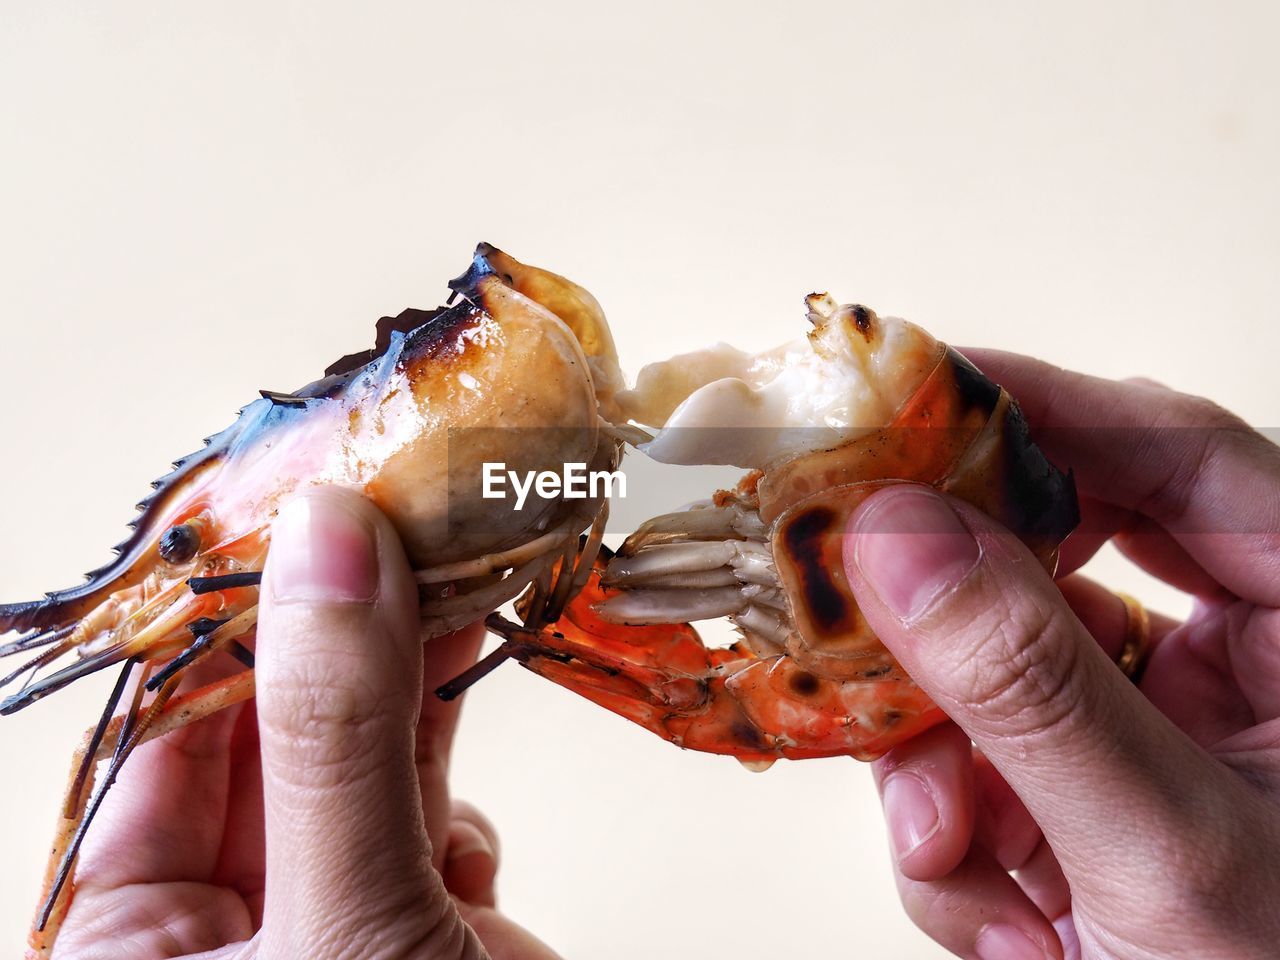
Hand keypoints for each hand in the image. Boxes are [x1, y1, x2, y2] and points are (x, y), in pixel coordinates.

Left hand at [54, 487, 558, 958]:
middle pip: (266, 739)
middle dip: (336, 635)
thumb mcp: (346, 927)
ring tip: (448, 566)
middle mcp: (225, 932)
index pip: (151, 744)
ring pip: (358, 762)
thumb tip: (326, 547)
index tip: (292, 519)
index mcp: (135, 953)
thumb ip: (334, 742)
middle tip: (383, 521)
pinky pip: (420, 817)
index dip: (219, 624)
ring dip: (412, 677)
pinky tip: (470, 790)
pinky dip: (455, 793)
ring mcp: (328, 927)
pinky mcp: (418, 928)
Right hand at [844, 354, 1279, 959]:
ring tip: (954, 850)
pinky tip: (1004, 918)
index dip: (1045, 408)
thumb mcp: (1164, 849)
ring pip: (991, 670)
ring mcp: (1153, 724)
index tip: (912, 394)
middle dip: (953, 619)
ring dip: (941, 764)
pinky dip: (958, 837)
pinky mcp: (1085, 790)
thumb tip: (899, 537)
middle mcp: (1239, 658)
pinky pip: (978, 761)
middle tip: (861, 600)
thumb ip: (1031, 688)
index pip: (1182, 457)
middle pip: (1057, 555)